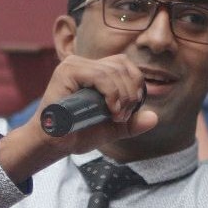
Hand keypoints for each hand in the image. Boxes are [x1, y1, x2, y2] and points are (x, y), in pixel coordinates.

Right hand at [0, 54, 156, 182]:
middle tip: (122, 116)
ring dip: (122, 95)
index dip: (135, 84)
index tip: (130, 110)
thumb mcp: (111, 128)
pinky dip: (111, 92)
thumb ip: (131, 122)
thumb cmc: (76, 133)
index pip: (124, 64)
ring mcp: (74, 65)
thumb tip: (154, 117)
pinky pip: (99, 75)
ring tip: (115, 115)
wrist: (53, 143)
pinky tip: (110, 109)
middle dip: (131, 92)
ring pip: (113, 70)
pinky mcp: (67, 71)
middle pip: (122, 65)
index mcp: (93, 71)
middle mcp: (83, 64)